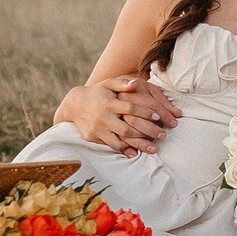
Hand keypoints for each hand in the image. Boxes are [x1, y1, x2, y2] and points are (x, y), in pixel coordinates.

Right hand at [58, 75, 175, 155]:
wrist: (74, 105)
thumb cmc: (97, 93)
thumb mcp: (108, 84)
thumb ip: (122, 83)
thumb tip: (136, 83)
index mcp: (109, 102)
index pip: (131, 108)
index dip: (146, 113)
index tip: (159, 117)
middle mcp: (103, 116)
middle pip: (128, 128)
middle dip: (147, 133)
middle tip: (162, 136)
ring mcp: (97, 128)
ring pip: (120, 140)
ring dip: (138, 144)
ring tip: (153, 148)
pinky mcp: (93, 137)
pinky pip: (111, 145)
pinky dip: (124, 149)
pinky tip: (136, 152)